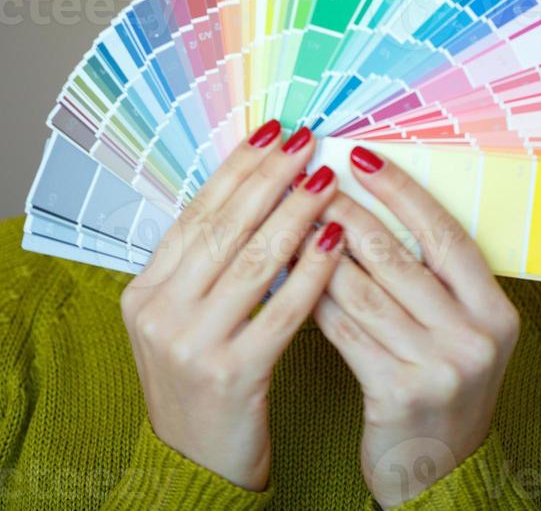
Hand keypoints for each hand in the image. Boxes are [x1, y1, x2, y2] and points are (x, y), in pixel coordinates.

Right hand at [119, 122, 344, 492]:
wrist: (194, 467)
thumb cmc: (199, 381)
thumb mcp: (181, 320)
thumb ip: (204, 265)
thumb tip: (254, 190)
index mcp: (144, 292)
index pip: (197, 213)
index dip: (238, 168)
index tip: (272, 131)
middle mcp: (159, 313)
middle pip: (225, 227)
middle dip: (269, 176)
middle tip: (306, 139)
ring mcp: (190, 344)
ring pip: (253, 261)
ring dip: (295, 213)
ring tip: (325, 179)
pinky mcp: (231, 374)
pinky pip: (281, 309)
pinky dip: (312, 271)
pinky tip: (336, 240)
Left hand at [302, 144, 520, 508]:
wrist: (438, 475)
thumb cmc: (439, 385)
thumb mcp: (457, 332)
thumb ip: (431, 280)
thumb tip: (367, 205)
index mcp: (496, 311)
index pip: (445, 232)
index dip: (401, 189)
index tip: (360, 155)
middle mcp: (476, 337)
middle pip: (398, 255)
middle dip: (345, 211)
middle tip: (307, 178)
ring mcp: (440, 367)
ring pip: (363, 288)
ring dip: (318, 248)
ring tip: (288, 215)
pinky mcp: (399, 394)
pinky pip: (344, 329)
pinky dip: (313, 294)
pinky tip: (288, 271)